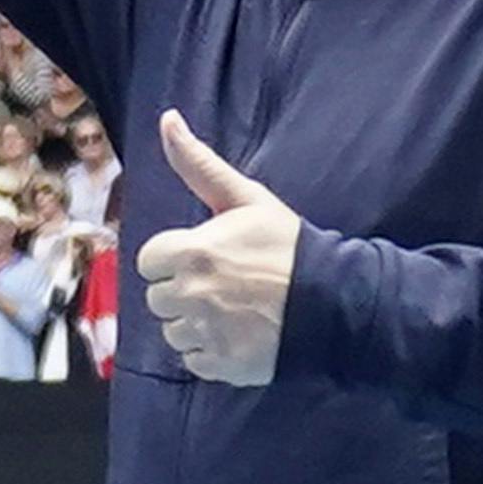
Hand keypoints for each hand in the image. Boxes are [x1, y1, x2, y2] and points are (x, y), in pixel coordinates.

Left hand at [135, 111, 300, 385]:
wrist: (333, 299)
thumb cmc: (287, 245)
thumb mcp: (244, 198)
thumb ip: (198, 164)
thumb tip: (166, 118)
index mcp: (191, 252)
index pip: (149, 260)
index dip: (174, 258)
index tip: (206, 257)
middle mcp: (191, 294)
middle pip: (158, 298)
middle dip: (182, 291)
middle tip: (223, 284)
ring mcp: (206, 333)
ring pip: (173, 331)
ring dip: (193, 323)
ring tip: (231, 310)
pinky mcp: (221, 364)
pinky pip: (193, 360)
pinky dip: (209, 351)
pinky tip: (236, 333)